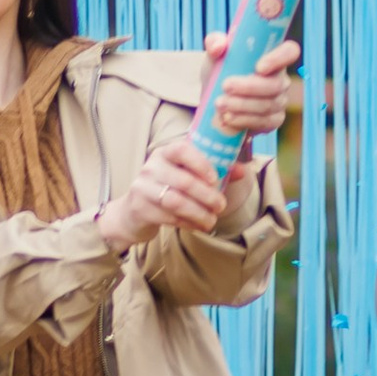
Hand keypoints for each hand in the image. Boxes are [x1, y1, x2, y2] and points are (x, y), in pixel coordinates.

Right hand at [97, 132, 227, 250]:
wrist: (133, 212)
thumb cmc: (167, 189)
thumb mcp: (185, 175)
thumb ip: (214, 171)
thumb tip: (243, 170)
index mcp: (164, 153)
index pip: (181, 149)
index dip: (200, 163)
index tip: (215, 178)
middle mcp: (151, 167)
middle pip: (183, 181)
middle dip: (207, 196)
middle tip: (221, 206)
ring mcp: (142, 188)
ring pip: (176, 201)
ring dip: (199, 213)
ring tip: (212, 221)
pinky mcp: (140, 208)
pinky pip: (169, 217)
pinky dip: (188, 223)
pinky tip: (198, 226)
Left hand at [201, 33, 302, 140]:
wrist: (215, 99)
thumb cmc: (220, 71)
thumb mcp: (214, 55)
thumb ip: (214, 43)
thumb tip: (218, 47)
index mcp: (272, 56)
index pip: (289, 51)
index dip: (279, 58)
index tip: (258, 67)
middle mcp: (281, 78)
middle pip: (276, 85)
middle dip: (250, 87)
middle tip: (225, 86)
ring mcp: (280, 101)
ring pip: (267, 105)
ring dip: (242, 105)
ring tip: (219, 103)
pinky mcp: (273, 120)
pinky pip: (263, 122)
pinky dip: (243, 120)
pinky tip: (228, 117)